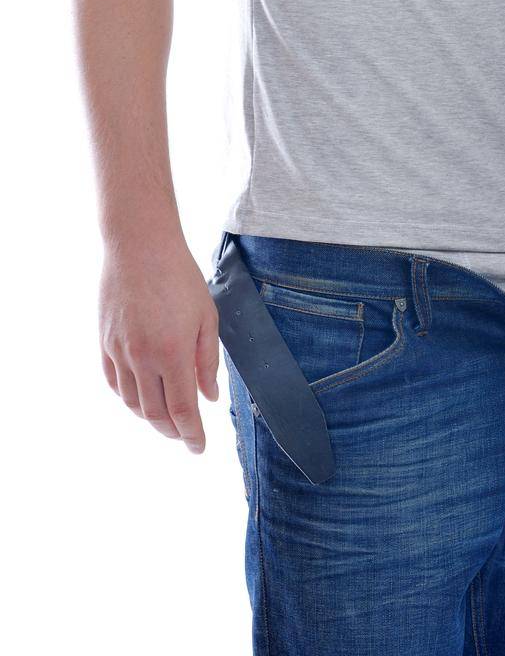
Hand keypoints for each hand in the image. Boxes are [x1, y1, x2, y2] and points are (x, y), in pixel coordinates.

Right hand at [99, 235, 220, 452]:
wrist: (139, 247)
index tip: (199, 447)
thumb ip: (208, 360)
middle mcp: (143, 357)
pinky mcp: (104, 343)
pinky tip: (141, 398)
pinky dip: (129, 399)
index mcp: (173, 352)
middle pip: (155, 413)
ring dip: (150, 418)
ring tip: (166, 419)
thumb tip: (209, 397)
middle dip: (172, 431)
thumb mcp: (207, 316)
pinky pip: (115, 383)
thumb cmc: (180, 277)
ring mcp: (119, 351)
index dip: (191, 434)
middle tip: (185, 435)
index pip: (182, 409)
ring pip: (133, 403)